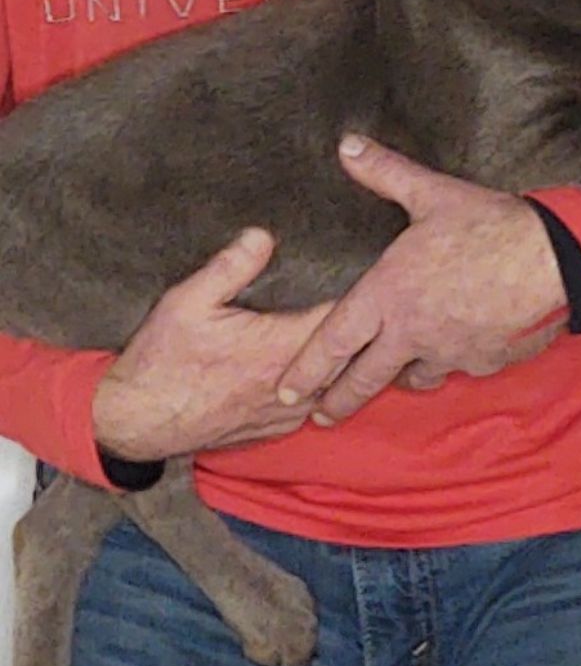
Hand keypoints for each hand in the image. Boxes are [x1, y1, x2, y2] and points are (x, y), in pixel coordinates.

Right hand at [93, 228, 334, 460]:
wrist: (137, 421)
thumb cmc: (161, 361)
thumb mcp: (187, 301)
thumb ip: (230, 267)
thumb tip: (263, 236)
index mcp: (280, 349)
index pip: (341, 319)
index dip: (355, 295)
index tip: (359, 274)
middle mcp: (293, 386)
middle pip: (350, 354)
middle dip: (355, 326)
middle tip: (358, 298)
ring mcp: (287, 413)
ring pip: (337, 384)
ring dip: (341, 358)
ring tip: (343, 329)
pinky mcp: (276, 428)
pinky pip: (316, 404)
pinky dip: (321, 384)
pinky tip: (312, 364)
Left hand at [276, 136, 568, 424]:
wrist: (556, 262)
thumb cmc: (491, 227)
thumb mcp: (432, 193)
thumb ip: (385, 172)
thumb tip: (347, 146)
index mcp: (389, 294)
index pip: (333, 341)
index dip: (306, 370)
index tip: (285, 393)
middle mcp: (412, 333)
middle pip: (364, 379)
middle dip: (339, 401)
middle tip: (322, 417)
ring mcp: (448, 353)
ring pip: (412, 377)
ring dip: (397, 377)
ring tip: (389, 377)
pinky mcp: (482, 362)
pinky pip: (456, 369)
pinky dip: (447, 364)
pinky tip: (451, 353)